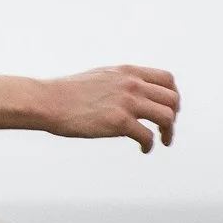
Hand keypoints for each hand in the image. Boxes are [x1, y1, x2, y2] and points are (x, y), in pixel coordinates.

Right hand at [40, 65, 179, 149]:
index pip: (167, 79)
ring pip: (166, 117)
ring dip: (168, 131)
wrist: (48, 101)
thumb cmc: (68, 93)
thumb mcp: (101, 77)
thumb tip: (130, 93)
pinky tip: (143, 149)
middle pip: (172, 99)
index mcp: (128, 72)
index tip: (167, 109)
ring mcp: (127, 102)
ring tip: (161, 140)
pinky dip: (150, 145)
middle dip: (173, 116)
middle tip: (166, 129)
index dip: (172, 96)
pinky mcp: (119, 122)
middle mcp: (132, 84)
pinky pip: (148, 136)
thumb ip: (120, 82)